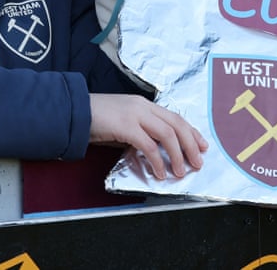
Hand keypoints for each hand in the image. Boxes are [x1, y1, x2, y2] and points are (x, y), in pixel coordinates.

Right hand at [89, 93, 208, 179]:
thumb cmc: (96, 118)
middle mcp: (143, 107)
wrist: (74, 111)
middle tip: (198, 161)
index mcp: (144, 105)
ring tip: (180, 170)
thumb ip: (140, 131)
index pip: (175, 117)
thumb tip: (156, 150)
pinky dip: (156, 160)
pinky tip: (158, 172)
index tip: (202, 145)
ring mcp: (135, 115)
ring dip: (177, 154)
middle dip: (191, 144)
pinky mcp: (125, 126)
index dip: (191, 132)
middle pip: (177, 124)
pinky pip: (148, 145)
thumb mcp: (123, 121)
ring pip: (167, 134)